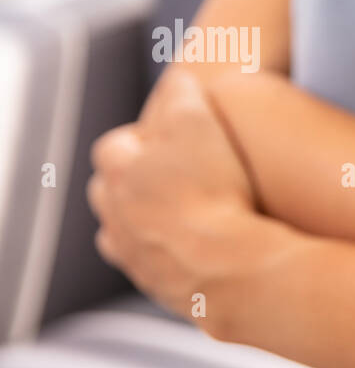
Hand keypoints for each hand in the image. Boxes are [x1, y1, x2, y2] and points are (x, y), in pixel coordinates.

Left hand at [87, 67, 268, 325]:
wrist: (230, 267)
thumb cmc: (215, 189)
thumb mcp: (199, 121)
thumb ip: (182, 94)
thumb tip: (177, 79)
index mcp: (119, 172)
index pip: (116, 147)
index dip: (143, 140)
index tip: (171, 140)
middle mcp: (115, 215)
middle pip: (110, 193)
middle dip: (133, 183)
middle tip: (175, 178)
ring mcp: (133, 256)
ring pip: (123, 234)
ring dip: (142, 223)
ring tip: (182, 217)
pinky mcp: (157, 288)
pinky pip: (150, 268)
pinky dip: (164, 256)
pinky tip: (196, 250)